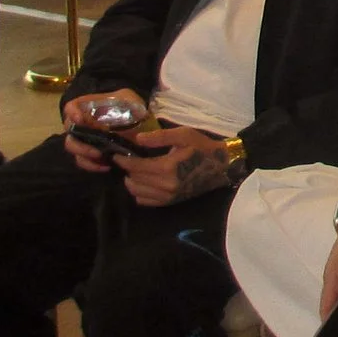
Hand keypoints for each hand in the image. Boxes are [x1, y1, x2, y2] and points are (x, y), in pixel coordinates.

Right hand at [60, 89, 148, 171]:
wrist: (139, 122)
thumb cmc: (131, 106)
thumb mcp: (132, 100)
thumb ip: (130, 104)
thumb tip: (136, 115)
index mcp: (89, 107)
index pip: (72, 107)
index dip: (72, 112)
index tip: (80, 119)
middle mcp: (82, 123)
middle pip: (70, 132)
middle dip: (79, 143)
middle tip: (96, 151)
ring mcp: (85, 138)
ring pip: (74, 148)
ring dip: (84, 156)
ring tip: (102, 158)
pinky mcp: (90, 152)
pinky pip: (84, 161)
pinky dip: (92, 165)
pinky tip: (106, 166)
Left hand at [116, 126, 230, 207]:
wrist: (222, 165)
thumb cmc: (203, 147)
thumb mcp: (183, 135)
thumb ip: (159, 137)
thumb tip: (138, 139)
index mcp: (167, 168)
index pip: (136, 167)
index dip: (123, 161)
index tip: (115, 155)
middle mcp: (166, 186)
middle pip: (135, 179)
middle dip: (127, 170)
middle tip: (126, 160)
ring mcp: (168, 196)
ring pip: (137, 192)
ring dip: (132, 182)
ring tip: (134, 171)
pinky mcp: (171, 202)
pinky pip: (146, 202)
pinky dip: (140, 193)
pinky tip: (143, 182)